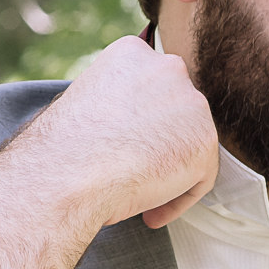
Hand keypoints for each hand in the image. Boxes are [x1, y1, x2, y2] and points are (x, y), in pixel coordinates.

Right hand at [0, 36, 218, 268]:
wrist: (66, 175)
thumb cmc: (63, 149)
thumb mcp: (87, 106)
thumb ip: (118, 106)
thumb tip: (131, 129)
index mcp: (132, 52)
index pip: (152, 88)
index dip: (141, 125)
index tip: (123, 150)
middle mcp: (168, 67)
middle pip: (176, 114)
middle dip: (160, 146)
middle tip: (135, 176)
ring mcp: (192, 104)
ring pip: (190, 146)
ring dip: (169, 173)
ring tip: (138, 199)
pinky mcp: (206, 142)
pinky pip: (199, 179)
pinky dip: (177, 200)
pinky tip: (150, 216)